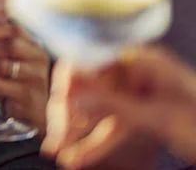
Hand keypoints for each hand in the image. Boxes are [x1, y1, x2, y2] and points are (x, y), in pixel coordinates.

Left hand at [0, 21, 49, 131]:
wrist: (39, 113)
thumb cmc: (22, 82)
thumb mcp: (18, 60)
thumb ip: (4, 42)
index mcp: (36, 48)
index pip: (16, 30)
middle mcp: (39, 62)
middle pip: (11, 46)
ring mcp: (35, 81)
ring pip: (4, 66)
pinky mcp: (28, 99)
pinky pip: (0, 86)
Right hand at [43, 47, 195, 168]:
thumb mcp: (159, 118)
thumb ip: (113, 104)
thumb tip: (75, 93)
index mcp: (146, 60)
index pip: (92, 59)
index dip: (70, 82)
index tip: (57, 104)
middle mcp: (140, 72)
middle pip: (91, 87)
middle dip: (70, 115)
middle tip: (57, 137)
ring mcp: (142, 94)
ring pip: (99, 111)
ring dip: (80, 134)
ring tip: (61, 151)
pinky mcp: (144, 114)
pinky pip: (111, 126)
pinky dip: (95, 143)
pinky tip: (79, 157)